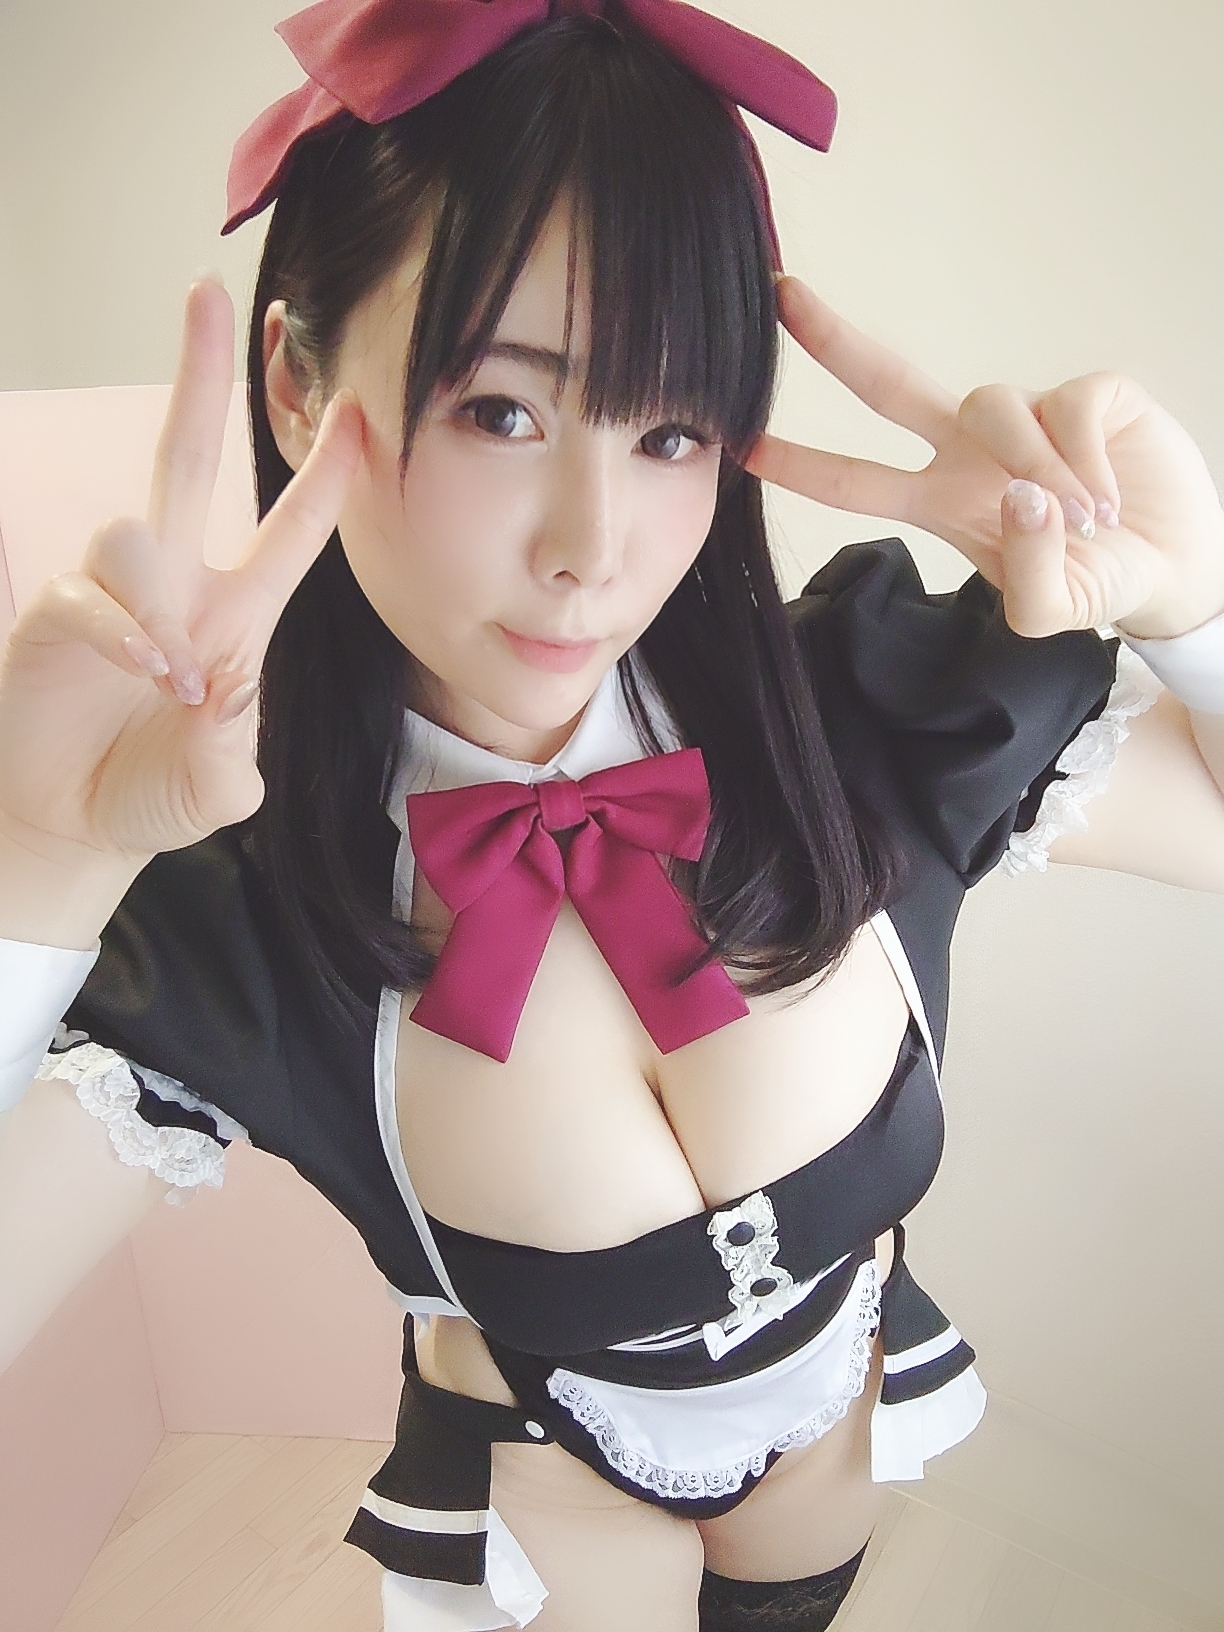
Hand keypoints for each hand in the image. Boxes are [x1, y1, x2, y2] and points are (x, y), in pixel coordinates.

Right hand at [0, 275, 362, 865]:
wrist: (74, 825)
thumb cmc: (156, 793)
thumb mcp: (221, 789)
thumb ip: (234, 746)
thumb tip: (220, 684)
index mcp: (236, 614)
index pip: (288, 531)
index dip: (324, 476)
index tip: (359, 412)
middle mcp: (175, 586)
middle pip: (185, 456)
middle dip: (195, 375)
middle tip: (206, 293)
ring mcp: (113, 595)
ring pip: (133, 531)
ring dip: (160, 602)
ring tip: (177, 679)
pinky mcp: (55, 613)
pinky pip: (87, 594)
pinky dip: (119, 628)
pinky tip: (146, 670)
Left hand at [748, 277, 1223, 638]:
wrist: (1174, 569)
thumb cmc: (1097, 581)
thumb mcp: (1053, 612)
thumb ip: (1031, 580)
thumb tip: (1022, 497)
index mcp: (942, 500)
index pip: (858, 480)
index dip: (804, 464)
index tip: (744, 445)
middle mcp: (972, 449)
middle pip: (889, 382)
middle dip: (834, 340)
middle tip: (781, 295)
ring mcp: (1030, 416)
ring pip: (995, 408)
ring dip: (1035, 466)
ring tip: (1083, 519)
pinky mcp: (1093, 393)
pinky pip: (1068, 406)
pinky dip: (1085, 457)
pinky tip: (1108, 499)